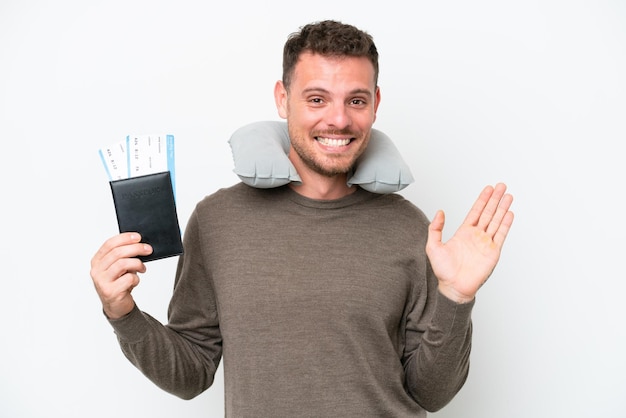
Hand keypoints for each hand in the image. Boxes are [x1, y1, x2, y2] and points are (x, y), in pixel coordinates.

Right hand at [90, 232, 152, 318]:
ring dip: (137, 264)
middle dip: (136, 248)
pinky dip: (136, 278)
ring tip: (142, 268)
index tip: (138, 237)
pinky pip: (128, 279)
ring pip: (123, 264)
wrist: (116, 306)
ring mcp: (102, 281)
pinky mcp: (110, 291)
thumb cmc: (119, 283)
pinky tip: (135, 281)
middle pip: (117, 253)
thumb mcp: (119, 267)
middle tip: (148, 249)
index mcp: (97, 261)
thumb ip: (124, 256)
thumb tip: (140, 244)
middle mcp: (97, 270)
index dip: (124, 238)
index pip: (109, 244)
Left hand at [426, 183, 513, 302]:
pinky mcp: (493, 252)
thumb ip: (435, 228)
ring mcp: (486, 243)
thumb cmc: (443, 271)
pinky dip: (506, 224)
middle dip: (495, 199)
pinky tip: (509, 213)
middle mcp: (477, 236)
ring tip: (508, 195)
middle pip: (488, 213)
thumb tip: (439, 212)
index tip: (488, 189)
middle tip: (501, 186)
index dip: (482, 200)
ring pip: (496, 221)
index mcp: (464, 233)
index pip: (476, 212)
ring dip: (502, 208)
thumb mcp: (433, 246)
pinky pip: (501, 235)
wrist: (454, 287)